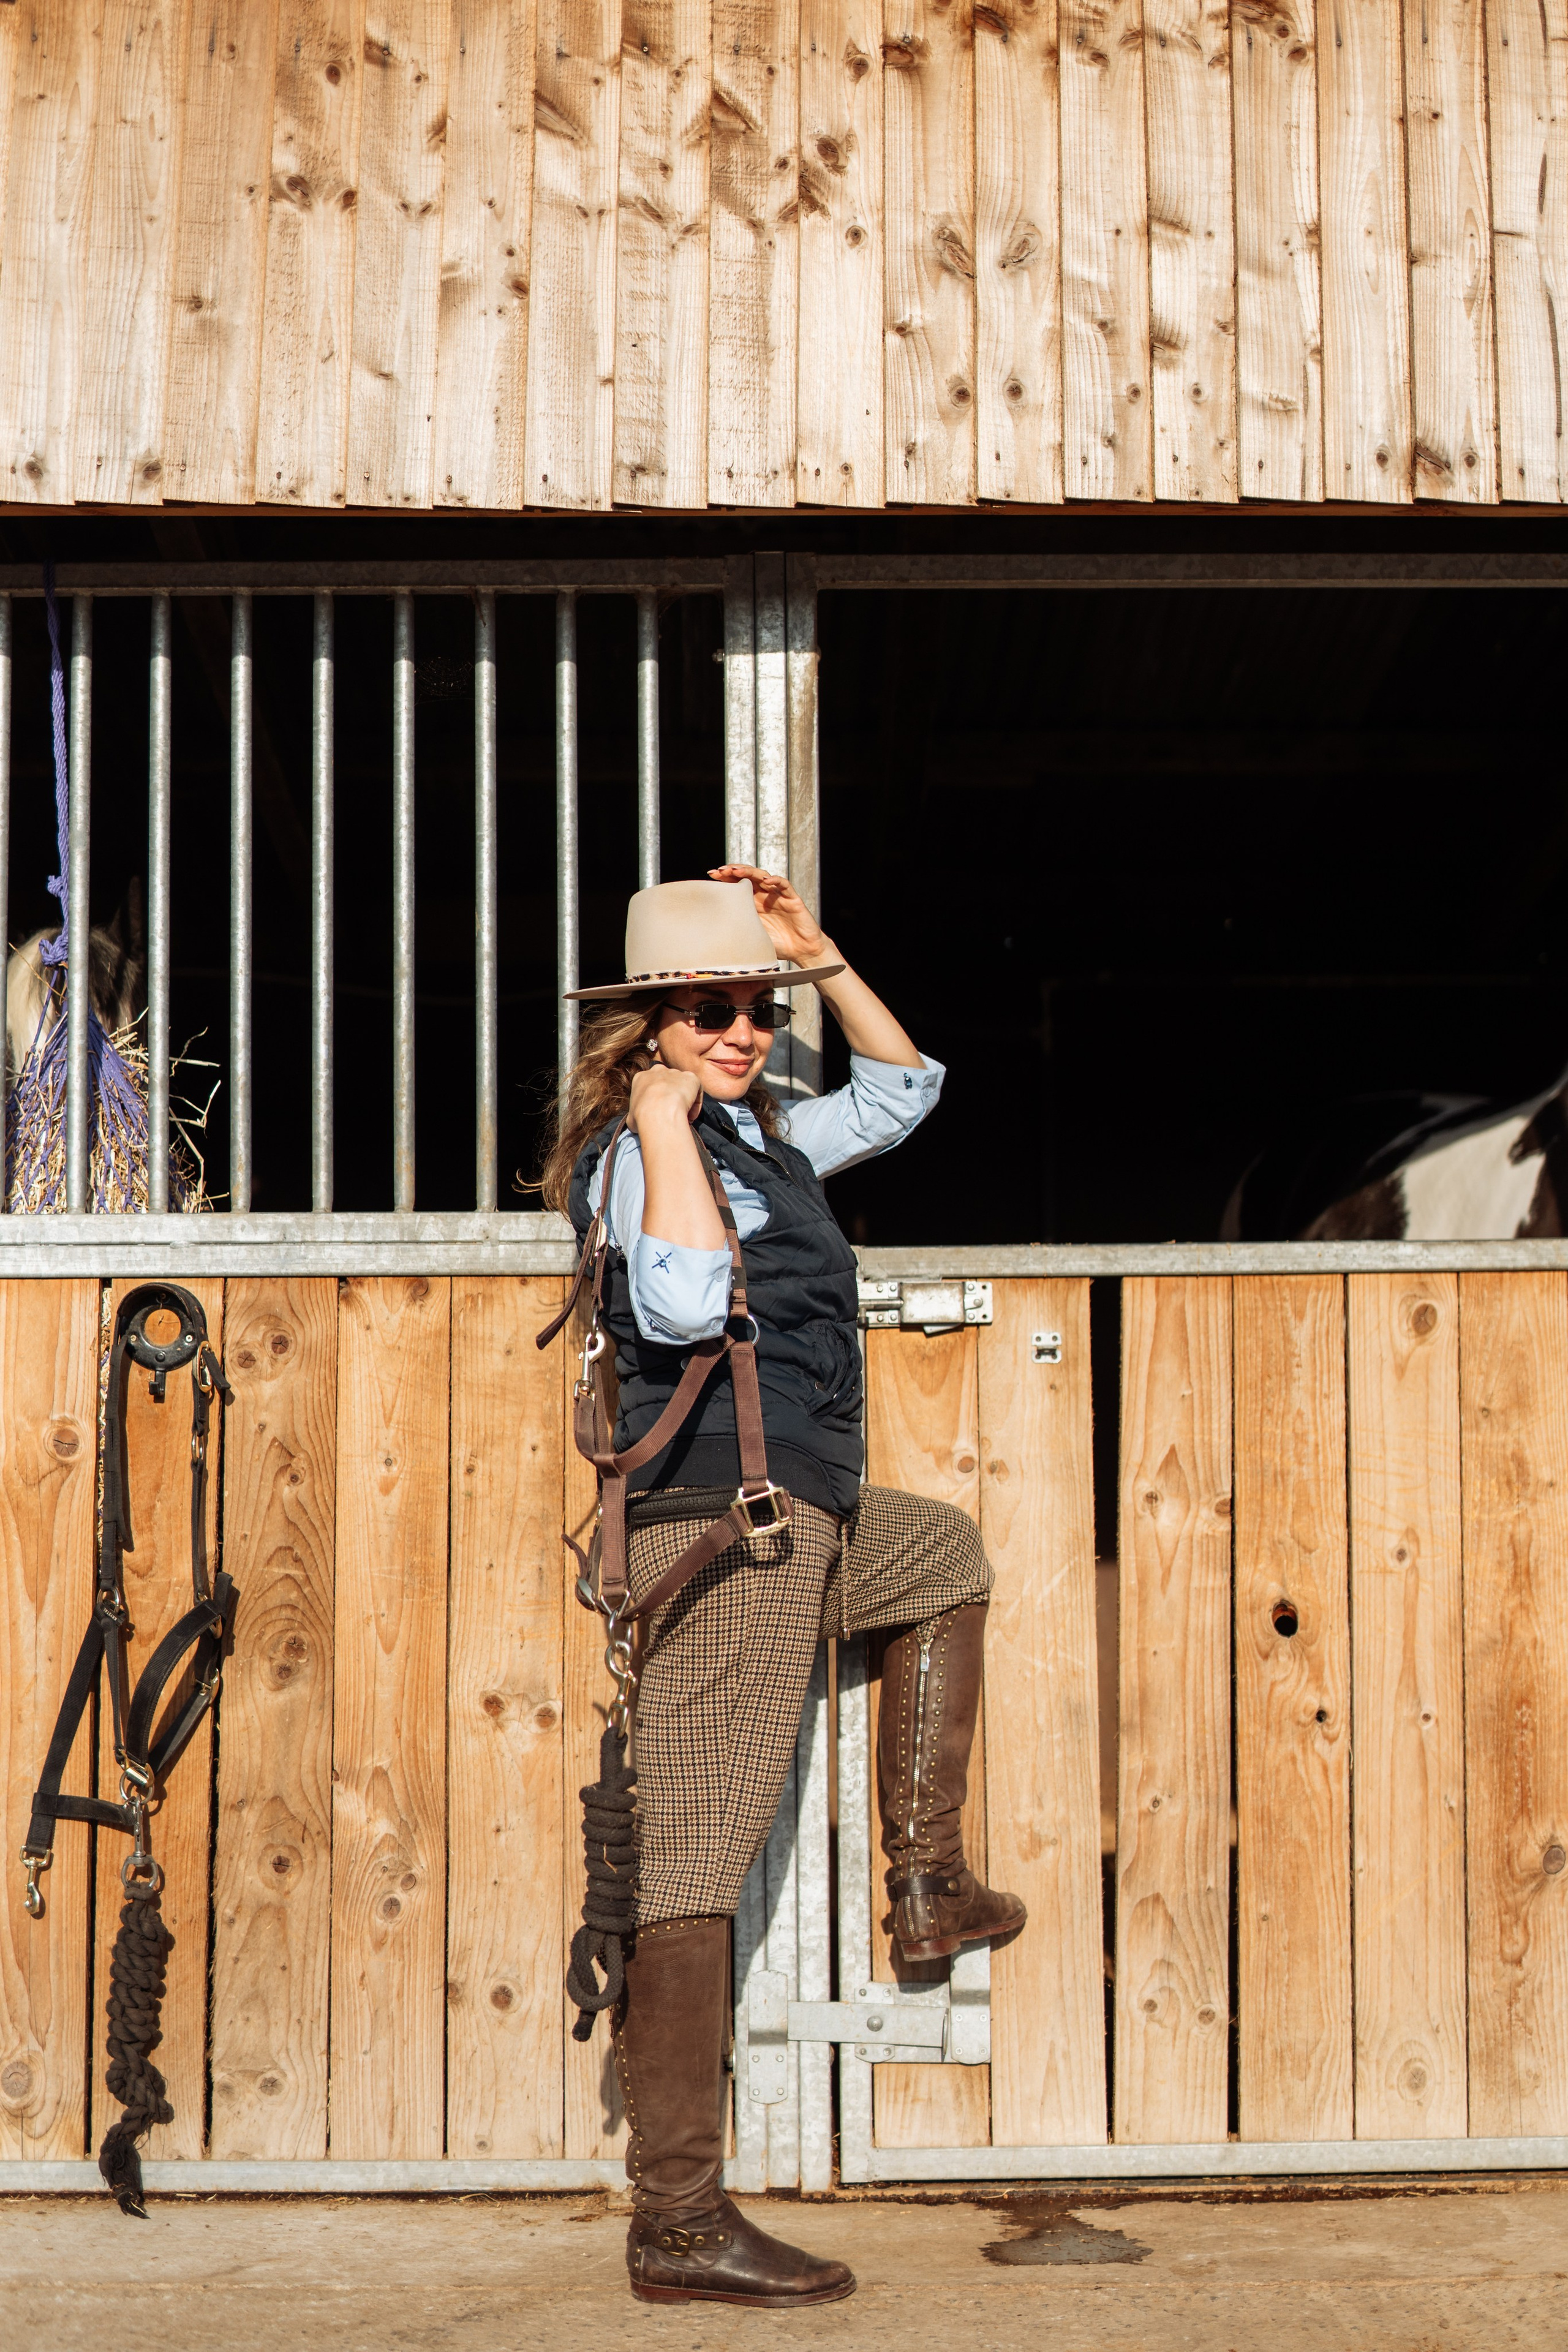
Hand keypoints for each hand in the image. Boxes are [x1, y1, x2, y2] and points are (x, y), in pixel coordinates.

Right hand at [628, 1062, 700, 1132]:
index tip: (659, 1111)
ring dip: (685, 1100)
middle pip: (667, 1081)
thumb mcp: (630, 1118)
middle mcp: (658, 1071)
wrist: (658, 1112)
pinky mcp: (691, 1077)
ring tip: (684, 1116)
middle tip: (672, 1111)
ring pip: (683, 1085)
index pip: (651, 1085)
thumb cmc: (641, 1117)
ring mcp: (675, 1072)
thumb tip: (637, 1122)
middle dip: (671, 1094)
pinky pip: (696, 1089)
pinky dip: (696, 1103)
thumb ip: (635, 1115)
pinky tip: (691, 1115)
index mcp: (641, 1078)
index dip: (657, 1099)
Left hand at [709, 864, 832, 967]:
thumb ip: (740, 931)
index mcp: (753, 903)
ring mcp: (778, 896)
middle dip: (733, 871)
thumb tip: (713, 935)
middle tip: (720, 870)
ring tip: (737, 871)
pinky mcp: (792, 899)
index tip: (710, 875)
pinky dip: (776, 880)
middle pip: (747, 876)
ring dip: (750, 872)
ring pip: (763, 876)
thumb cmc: (779, 946)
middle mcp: (764, 896)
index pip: (737, 884)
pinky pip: (784, 885)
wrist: (802, 952)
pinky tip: (766, 880)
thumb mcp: (753, 937)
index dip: (725, 878)